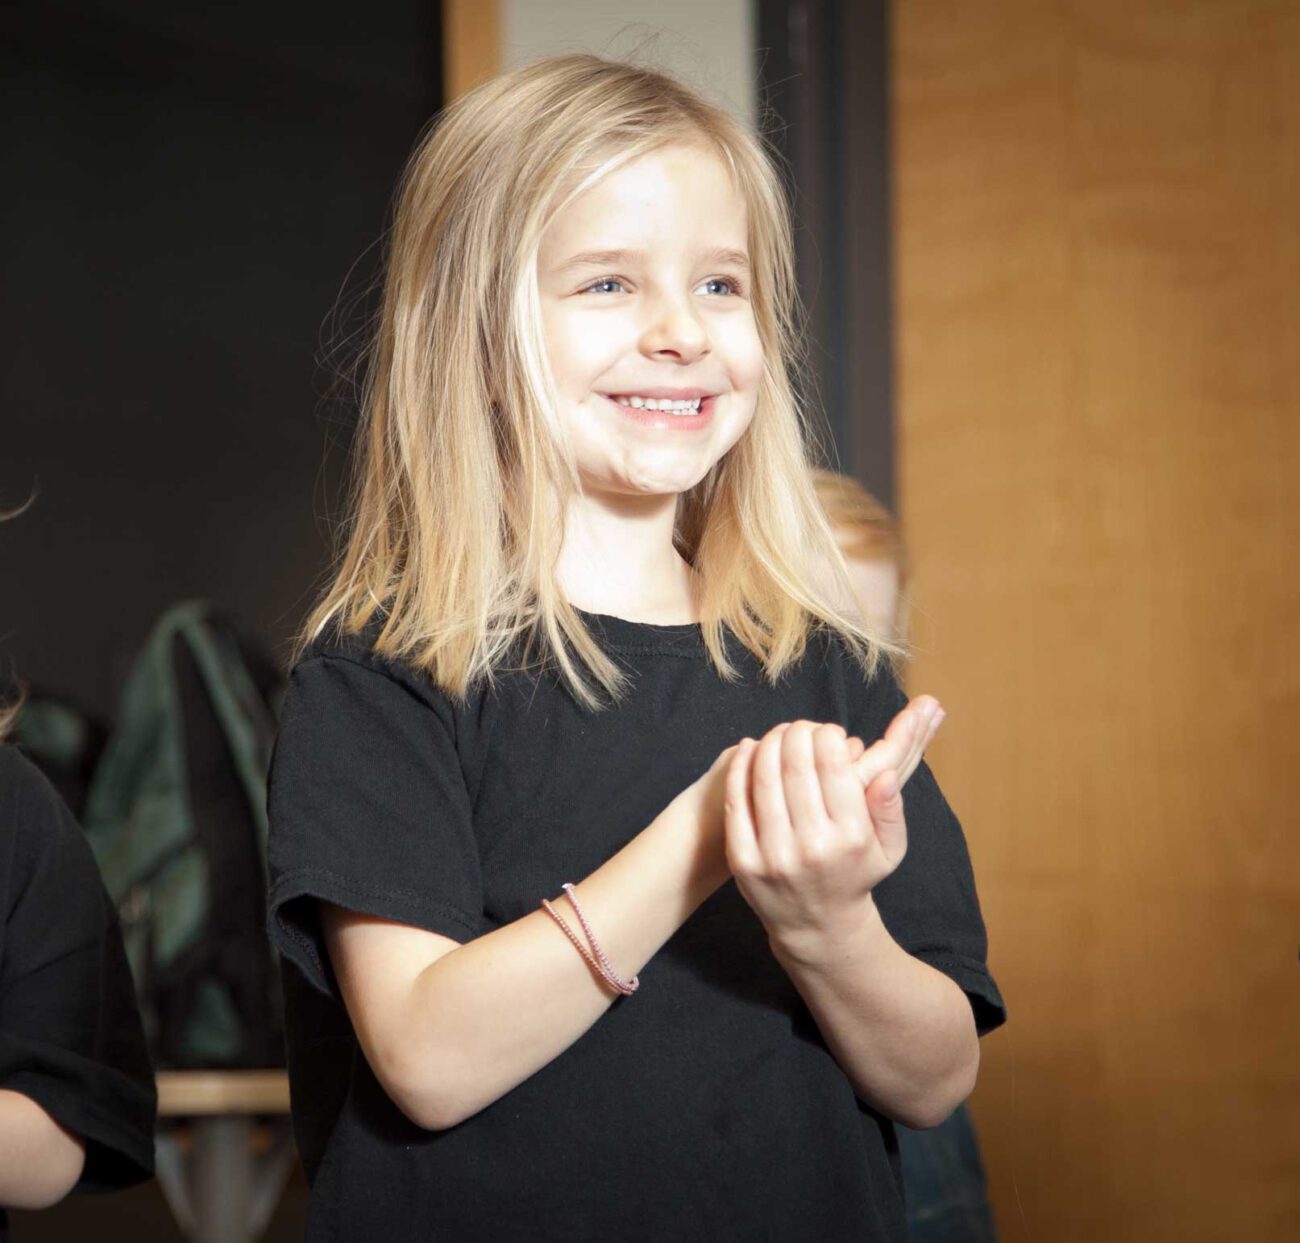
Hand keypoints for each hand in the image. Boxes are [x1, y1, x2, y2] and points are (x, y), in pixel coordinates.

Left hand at [722, 698, 943, 948]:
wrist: (818, 927)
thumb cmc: (854, 875)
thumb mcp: (888, 848)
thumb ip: (890, 809)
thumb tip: (886, 775)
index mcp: (851, 838)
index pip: (834, 765)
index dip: (827, 736)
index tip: (828, 730)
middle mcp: (813, 846)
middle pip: (796, 765)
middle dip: (797, 734)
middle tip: (800, 726)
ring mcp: (774, 855)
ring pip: (765, 778)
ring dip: (769, 744)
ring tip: (778, 734)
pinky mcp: (744, 862)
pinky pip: (738, 802)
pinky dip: (741, 768)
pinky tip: (750, 749)